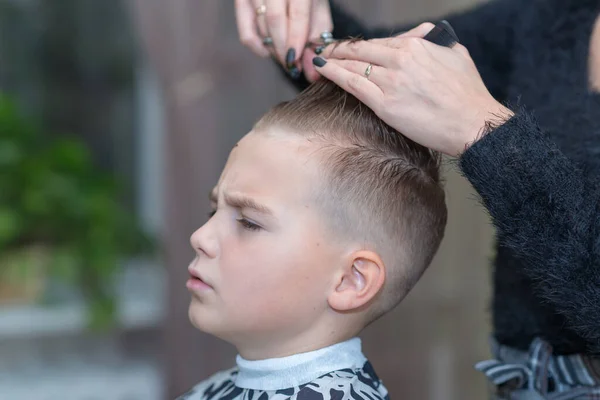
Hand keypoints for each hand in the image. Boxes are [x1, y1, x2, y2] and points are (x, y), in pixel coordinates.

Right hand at [235, 0, 331, 79]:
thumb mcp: (317, 5)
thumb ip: (318, 31)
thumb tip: (312, 64)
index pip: (297, 13)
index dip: (297, 39)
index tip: (297, 60)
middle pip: (275, 20)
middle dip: (284, 48)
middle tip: (292, 66)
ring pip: (262, 27)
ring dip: (274, 48)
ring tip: (285, 57)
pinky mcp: (241, 1)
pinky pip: (246, 31)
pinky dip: (256, 46)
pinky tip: (267, 51)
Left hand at [312, 23, 513, 155]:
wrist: (473, 123)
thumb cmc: (467, 93)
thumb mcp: (454, 53)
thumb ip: (432, 42)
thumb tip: (420, 35)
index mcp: (416, 46)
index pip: (377, 43)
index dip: (357, 45)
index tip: (345, 47)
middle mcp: (400, 59)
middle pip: (360, 51)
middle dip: (338, 49)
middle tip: (323, 49)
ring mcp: (390, 81)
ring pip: (353, 66)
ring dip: (331, 60)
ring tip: (317, 58)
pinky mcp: (384, 104)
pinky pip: (353, 85)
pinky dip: (334, 74)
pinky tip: (321, 69)